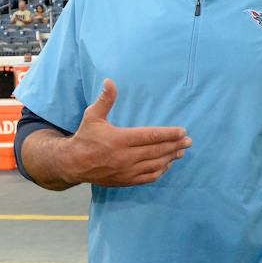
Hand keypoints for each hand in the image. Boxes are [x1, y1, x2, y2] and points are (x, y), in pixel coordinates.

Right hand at [64, 79, 190, 185]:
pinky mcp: (125, 181)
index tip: (182, 131)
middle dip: (175, 145)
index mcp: (119, 139)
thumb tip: (110, 81)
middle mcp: (125, 156)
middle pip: (157, 151)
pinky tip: (167, 164)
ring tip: (181, 152)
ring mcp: (126, 171)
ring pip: (155, 165)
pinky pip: (148, 177)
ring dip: (170, 158)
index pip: (150, 136)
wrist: (73, 164)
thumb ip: (105, 100)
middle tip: (189, 141)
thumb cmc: (85, 138)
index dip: (169, 134)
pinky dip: (160, 171)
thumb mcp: (92, 116)